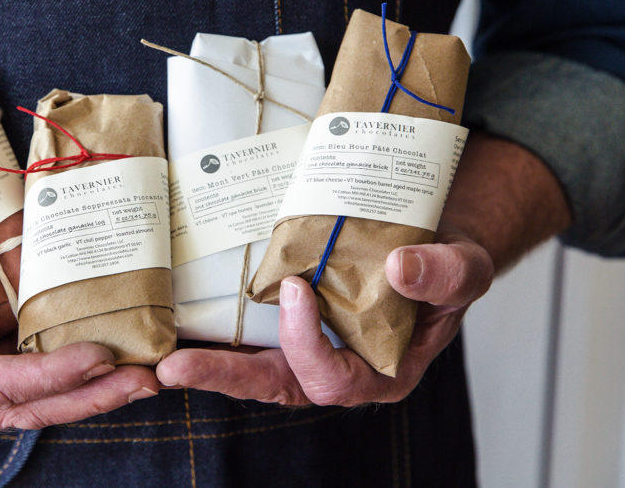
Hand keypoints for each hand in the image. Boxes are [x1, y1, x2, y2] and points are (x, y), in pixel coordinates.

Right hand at [0, 208, 159, 428]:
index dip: (45, 378)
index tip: (96, 358)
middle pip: (26, 405)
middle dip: (88, 396)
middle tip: (145, 380)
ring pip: (38, 396)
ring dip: (92, 389)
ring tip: (146, 375)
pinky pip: (35, 370)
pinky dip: (75, 368)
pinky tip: (115, 352)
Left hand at [155, 225, 492, 406]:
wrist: (431, 238)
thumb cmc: (447, 261)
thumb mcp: (465, 265)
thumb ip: (444, 273)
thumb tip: (402, 268)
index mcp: (384, 370)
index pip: (334, 379)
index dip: (306, 342)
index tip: (293, 289)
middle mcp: (342, 368)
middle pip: (276, 386)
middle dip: (224, 377)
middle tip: (174, 369)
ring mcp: (312, 348)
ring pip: (254, 368)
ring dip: (207, 362)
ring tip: (159, 357)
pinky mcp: (291, 322)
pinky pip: (251, 337)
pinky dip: (216, 333)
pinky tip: (178, 320)